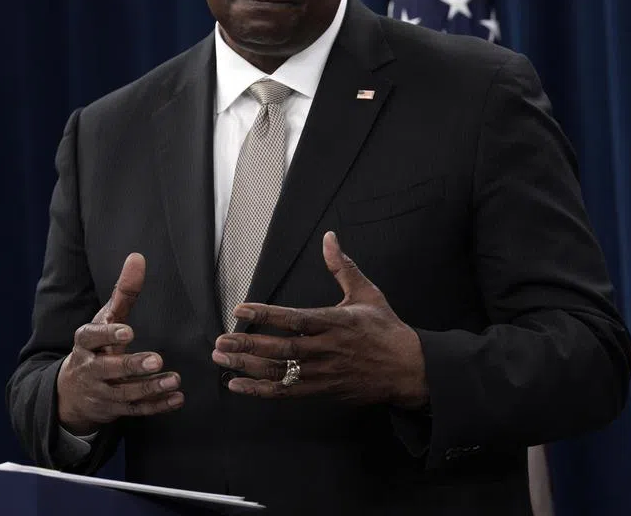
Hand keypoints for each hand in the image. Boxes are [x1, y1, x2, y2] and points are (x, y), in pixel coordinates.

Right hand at [56, 253, 183, 434]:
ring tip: (174, 380)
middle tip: (156, 360)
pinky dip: (156, 406)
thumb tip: (137, 257)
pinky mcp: (114, 409)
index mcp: (85, 343)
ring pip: (124, 393)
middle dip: (131, 365)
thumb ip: (123, 291)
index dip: (108, 335)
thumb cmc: (96, 345)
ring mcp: (101, 391)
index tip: (128, 332)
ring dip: (150, 387)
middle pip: (109, 368)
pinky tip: (176, 399)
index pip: (92, 337)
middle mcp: (90, 368)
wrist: (71, 391)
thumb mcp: (105, 317)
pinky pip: (135, 410)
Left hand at [211, 232, 428, 407]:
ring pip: (281, 372)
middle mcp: (327, 349)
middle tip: (221, 341)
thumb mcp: (367, 293)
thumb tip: (329, 238)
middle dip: (249, 345)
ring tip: (222, 359)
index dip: (266, 314)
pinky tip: (238, 384)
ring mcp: (324, 373)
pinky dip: (261, 390)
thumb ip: (342, 267)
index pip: (295, 318)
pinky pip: (287, 393)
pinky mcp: (323, 390)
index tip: (240, 308)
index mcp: (336, 323)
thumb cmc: (386, 329)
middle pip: (282, 349)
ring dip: (249, 367)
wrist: (409, 370)